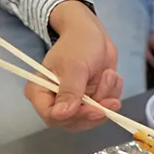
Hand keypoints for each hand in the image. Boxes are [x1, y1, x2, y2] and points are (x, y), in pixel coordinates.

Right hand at [26, 0, 122, 130]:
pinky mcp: (89, 100)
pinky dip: (112, 94)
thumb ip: (69, 91)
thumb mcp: (75, 66)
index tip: (96, 110)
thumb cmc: (78, 44)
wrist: (92, 32)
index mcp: (40, 92)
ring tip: (109, 74)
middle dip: (95, 110)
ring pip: (91, 117)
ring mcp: (73, 103)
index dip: (75, 116)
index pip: (52, 117)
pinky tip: (111, 76)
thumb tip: (62, 115)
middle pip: (73, 122)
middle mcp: (54, 102)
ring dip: (106, 97)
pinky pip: (103, 108)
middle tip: (113, 101)